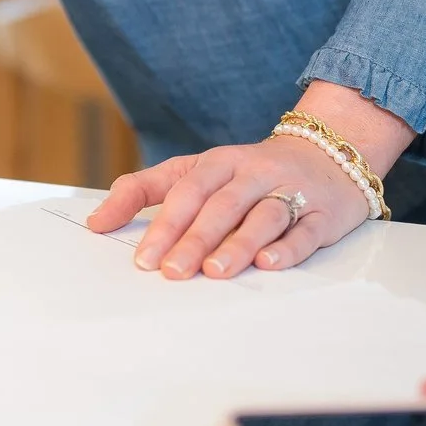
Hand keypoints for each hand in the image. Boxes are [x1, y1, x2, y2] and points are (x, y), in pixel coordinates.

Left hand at [84, 86, 407, 277]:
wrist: (328, 153)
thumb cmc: (247, 173)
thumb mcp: (195, 171)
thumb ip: (143, 190)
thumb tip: (97, 222)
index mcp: (218, 162)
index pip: (185, 190)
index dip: (163, 223)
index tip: (143, 259)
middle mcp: (253, 173)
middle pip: (221, 205)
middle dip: (194, 239)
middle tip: (172, 272)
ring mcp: (290, 191)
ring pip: (262, 216)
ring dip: (238, 244)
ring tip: (215, 272)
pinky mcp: (322, 213)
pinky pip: (304, 230)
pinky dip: (288, 247)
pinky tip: (269, 263)